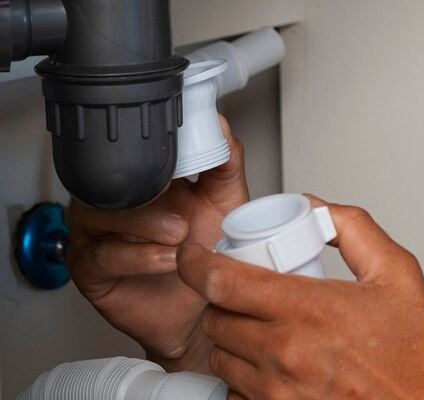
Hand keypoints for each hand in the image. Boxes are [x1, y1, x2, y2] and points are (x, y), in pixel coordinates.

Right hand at [67, 116, 248, 370]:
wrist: (197, 314)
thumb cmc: (206, 258)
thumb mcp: (225, 204)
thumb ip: (225, 165)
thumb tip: (221, 126)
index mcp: (148, 178)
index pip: (140, 147)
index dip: (161, 146)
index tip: (188, 158)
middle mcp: (119, 200)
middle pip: (115, 176)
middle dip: (150, 187)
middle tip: (184, 207)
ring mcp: (99, 231)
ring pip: (101, 212)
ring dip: (145, 223)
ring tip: (179, 238)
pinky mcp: (90, 265)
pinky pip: (102, 254)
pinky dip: (138, 256)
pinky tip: (166, 259)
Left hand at [177, 195, 423, 398]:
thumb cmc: (415, 352)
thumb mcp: (395, 271)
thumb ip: (353, 228)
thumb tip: (314, 208)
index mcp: (306, 309)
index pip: (220, 280)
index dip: (194, 261)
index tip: (192, 253)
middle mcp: (284, 353)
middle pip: (214, 317)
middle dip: (222, 298)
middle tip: (247, 291)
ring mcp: (277, 391)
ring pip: (220, 356)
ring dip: (232, 336)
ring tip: (264, 327)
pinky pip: (235, 391)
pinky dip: (243, 373)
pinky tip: (273, 364)